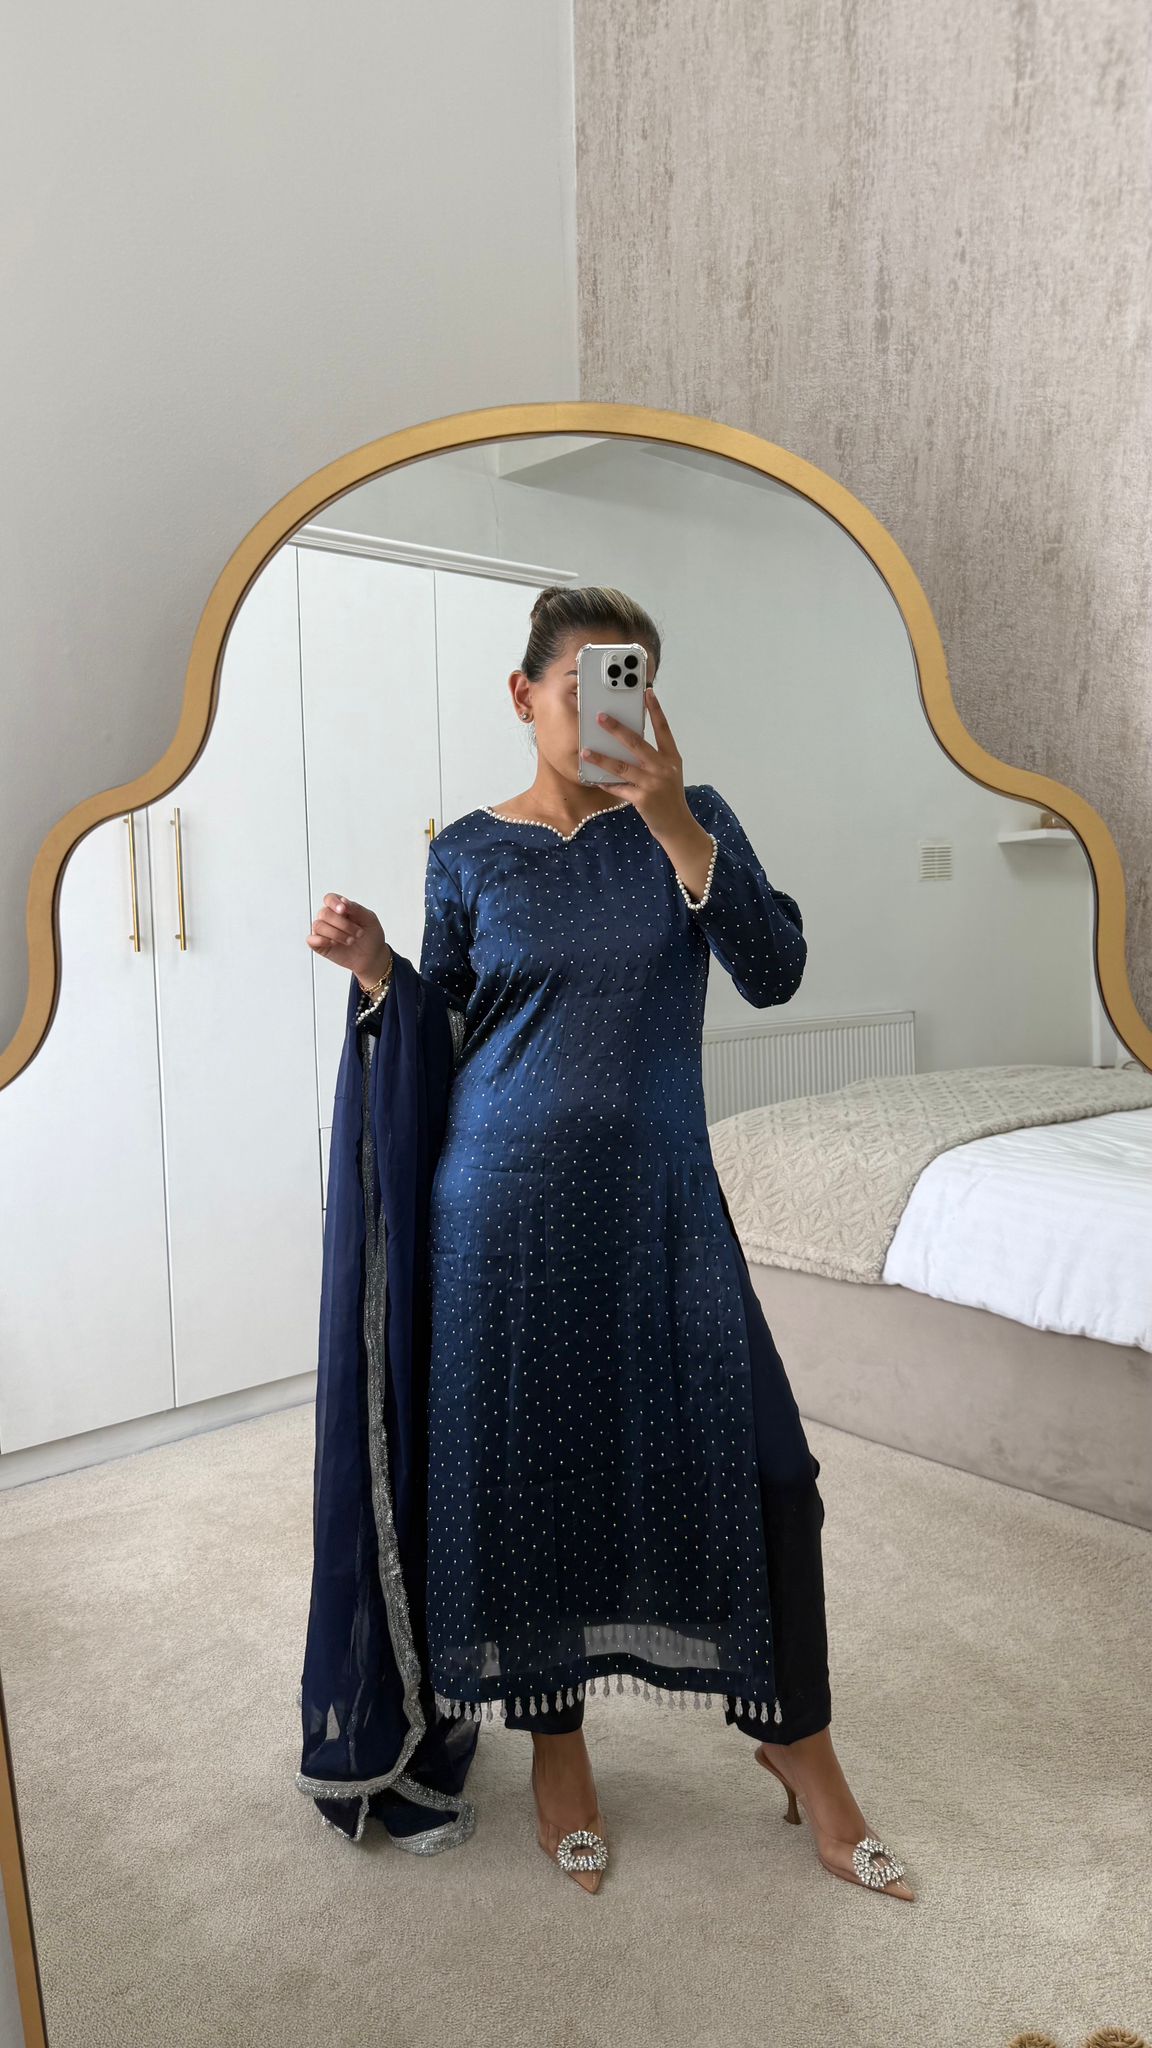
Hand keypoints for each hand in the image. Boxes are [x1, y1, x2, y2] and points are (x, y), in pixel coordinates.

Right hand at [307, 894, 391, 987]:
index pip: (329, 899)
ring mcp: (324, 931)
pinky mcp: (320, 945)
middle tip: (358, 933)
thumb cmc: (370, 936)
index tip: (343, 910)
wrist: (373, 957)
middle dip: (343, 924)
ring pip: (318, 926)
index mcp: (341, 908)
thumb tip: (343, 901)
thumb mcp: (369, 918)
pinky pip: (311, 940)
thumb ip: (356, 908)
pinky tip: (334, 943)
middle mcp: (330, 918)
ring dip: (336, 934)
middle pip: (324, 913)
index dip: (334, 903)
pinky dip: (321, 940)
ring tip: (351, 941)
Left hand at [579, 689, 692, 840]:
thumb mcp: (668, 773)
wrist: (677, 826)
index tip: (647, 693)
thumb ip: (653, 758)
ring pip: (622, 766)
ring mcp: (653, 784)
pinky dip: (605, 783)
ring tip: (586, 750)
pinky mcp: (642, 799)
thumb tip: (626, 744)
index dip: (656, 710)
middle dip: (617, 729)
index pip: (664, 729)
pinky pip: (618, 788)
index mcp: (671, 758)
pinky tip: (593, 778)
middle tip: (601, 717)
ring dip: (601, 758)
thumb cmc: (669, 797)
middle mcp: (663, 768)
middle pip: (637, 743)